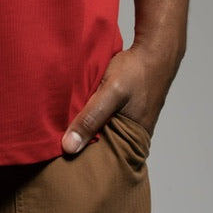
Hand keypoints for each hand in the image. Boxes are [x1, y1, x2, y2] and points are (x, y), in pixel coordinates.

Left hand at [61, 40, 181, 155]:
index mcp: (133, 142)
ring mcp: (130, 123)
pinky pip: (105, 117)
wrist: (155, 51)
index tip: (61, 160)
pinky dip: (93, 114)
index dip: (83, 159)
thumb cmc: (136, 72)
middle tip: (58, 144)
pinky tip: (80, 109)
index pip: (104, 161)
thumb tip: (68, 147)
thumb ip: (91, 118)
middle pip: (102, 146)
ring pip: (102, 130)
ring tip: (64, 127)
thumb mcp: (110, 93)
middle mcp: (132, 136)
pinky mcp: (125, 110)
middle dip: (83, 144)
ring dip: (87, 127)